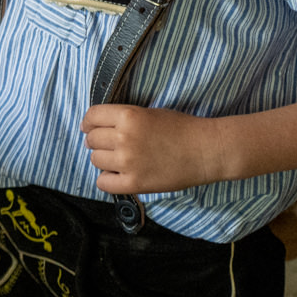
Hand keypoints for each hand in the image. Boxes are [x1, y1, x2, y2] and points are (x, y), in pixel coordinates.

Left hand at [79, 104, 234, 195]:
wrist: (207, 150)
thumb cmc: (182, 128)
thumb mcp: (149, 112)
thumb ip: (123, 118)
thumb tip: (93, 131)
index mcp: (129, 116)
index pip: (92, 116)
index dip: (89, 122)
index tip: (90, 127)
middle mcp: (125, 138)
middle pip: (92, 140)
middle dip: (98, 141)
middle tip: (111, 145)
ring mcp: (128, 162)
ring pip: (95, 160)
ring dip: (104, 159)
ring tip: (120, 159)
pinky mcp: (134, 183)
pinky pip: (103, 183)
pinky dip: (107, 179)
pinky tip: (119, 175)